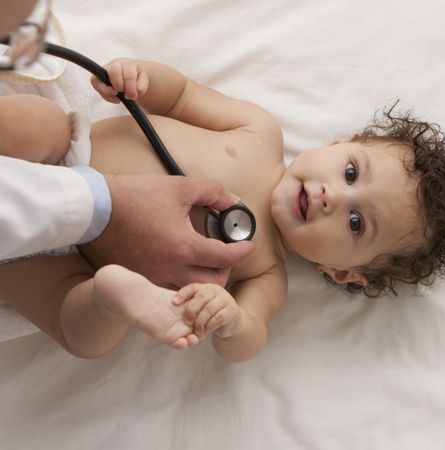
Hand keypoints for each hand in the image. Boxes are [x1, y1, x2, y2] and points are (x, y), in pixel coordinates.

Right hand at [79, 173, 254, 287]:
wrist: (94, 209)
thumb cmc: (135, 196)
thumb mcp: (180, 186)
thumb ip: (213, 193)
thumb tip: (233, 201)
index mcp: (183, 247)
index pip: (225, 258)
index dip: (243, 251)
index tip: (249, 246)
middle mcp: (170, 268)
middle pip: (212, 285)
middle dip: (225, 270)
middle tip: (225, 254)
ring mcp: (154, 277)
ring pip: (191, 291)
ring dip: (204, 279)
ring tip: (205, 261)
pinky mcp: (141, 278)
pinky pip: (169, 289)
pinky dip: (182, 281)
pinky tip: (182, 264)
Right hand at [90, 58, 148, 102]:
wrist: (133, 75)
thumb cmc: (137, 78)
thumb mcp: (143, 82)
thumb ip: (140, 87)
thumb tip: (130, 95)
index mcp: (127, 64)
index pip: (128, 74)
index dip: (130, 87)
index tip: (133, 96)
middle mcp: (114, 65)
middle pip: (113, 72)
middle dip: (119, 86)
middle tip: (125, 94)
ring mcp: (104, 71)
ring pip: (98, 79)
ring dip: (108, 92)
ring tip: (118, 97)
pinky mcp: (97, 78)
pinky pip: (96, 85)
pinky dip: (105, 95)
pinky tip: (115, 99)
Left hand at [173, 283, 242, 339]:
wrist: (232, 321)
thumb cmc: (212, 314)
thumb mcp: (201, 307)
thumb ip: (191, 304)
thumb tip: (173, 305)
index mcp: (206, 288)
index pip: (193, 287)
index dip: (182, 294)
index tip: (174, 303)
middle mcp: (216, 291)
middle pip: (201, 297)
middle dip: (191, 311)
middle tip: (187, 322)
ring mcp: (225, 299)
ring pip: (209, 309)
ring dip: (200, 322)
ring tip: (197, 331)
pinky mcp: (232, 310)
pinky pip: (218, 318)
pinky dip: (209, 326)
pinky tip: (207, 330)